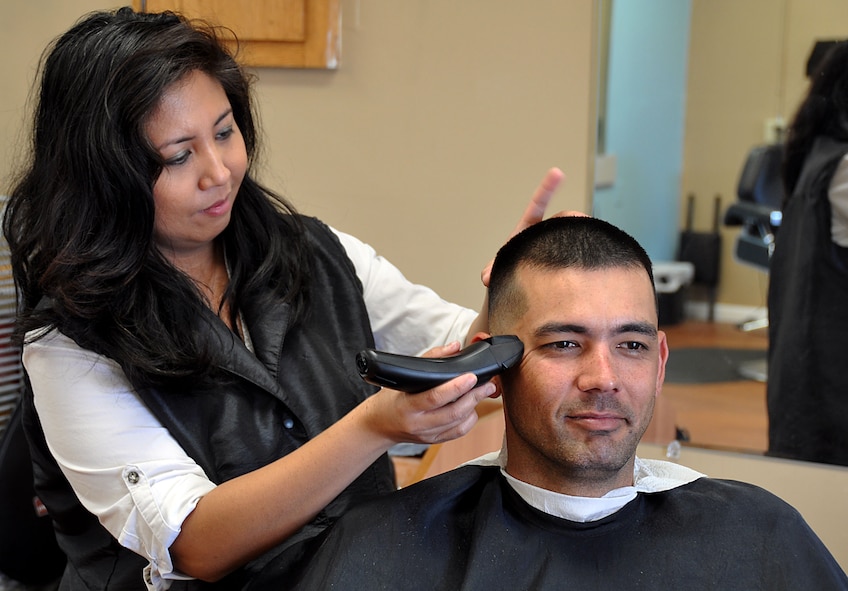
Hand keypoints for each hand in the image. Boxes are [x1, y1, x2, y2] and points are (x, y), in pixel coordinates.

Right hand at [361, 342, 496, 444]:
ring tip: (483, 392)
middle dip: (474, 397)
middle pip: (453, 412)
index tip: (471, 376)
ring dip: (475, 407)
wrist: (379, 425)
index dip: (456, 387)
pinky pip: (458, 432)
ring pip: (459, 423)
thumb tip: (455, 346)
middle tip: (488, 384)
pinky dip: (470, 419)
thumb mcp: (404, 376)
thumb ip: (430, 358)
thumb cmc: (391, 397)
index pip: (435, 398)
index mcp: (408, 406)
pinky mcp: (434, 441)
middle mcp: (418, 424)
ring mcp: (427, 435)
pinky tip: (472, 408)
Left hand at [480, 167, 586, 286]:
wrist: (519, 288)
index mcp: (527, 229)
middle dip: (571, 220)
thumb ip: (492, 271)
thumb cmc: (508, 273)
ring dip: (578, 239)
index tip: (557, 172)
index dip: (547, 188)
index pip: (537, 205)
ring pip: (573, 234)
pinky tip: (588, 263)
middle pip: (562, 218)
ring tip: (583, 247)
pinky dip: (583, 254)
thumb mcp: (498, 270)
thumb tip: (487, 277)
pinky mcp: (567, 257)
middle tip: (579, 223)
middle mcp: (544, 233)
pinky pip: (578, 250)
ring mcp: (557, 243)